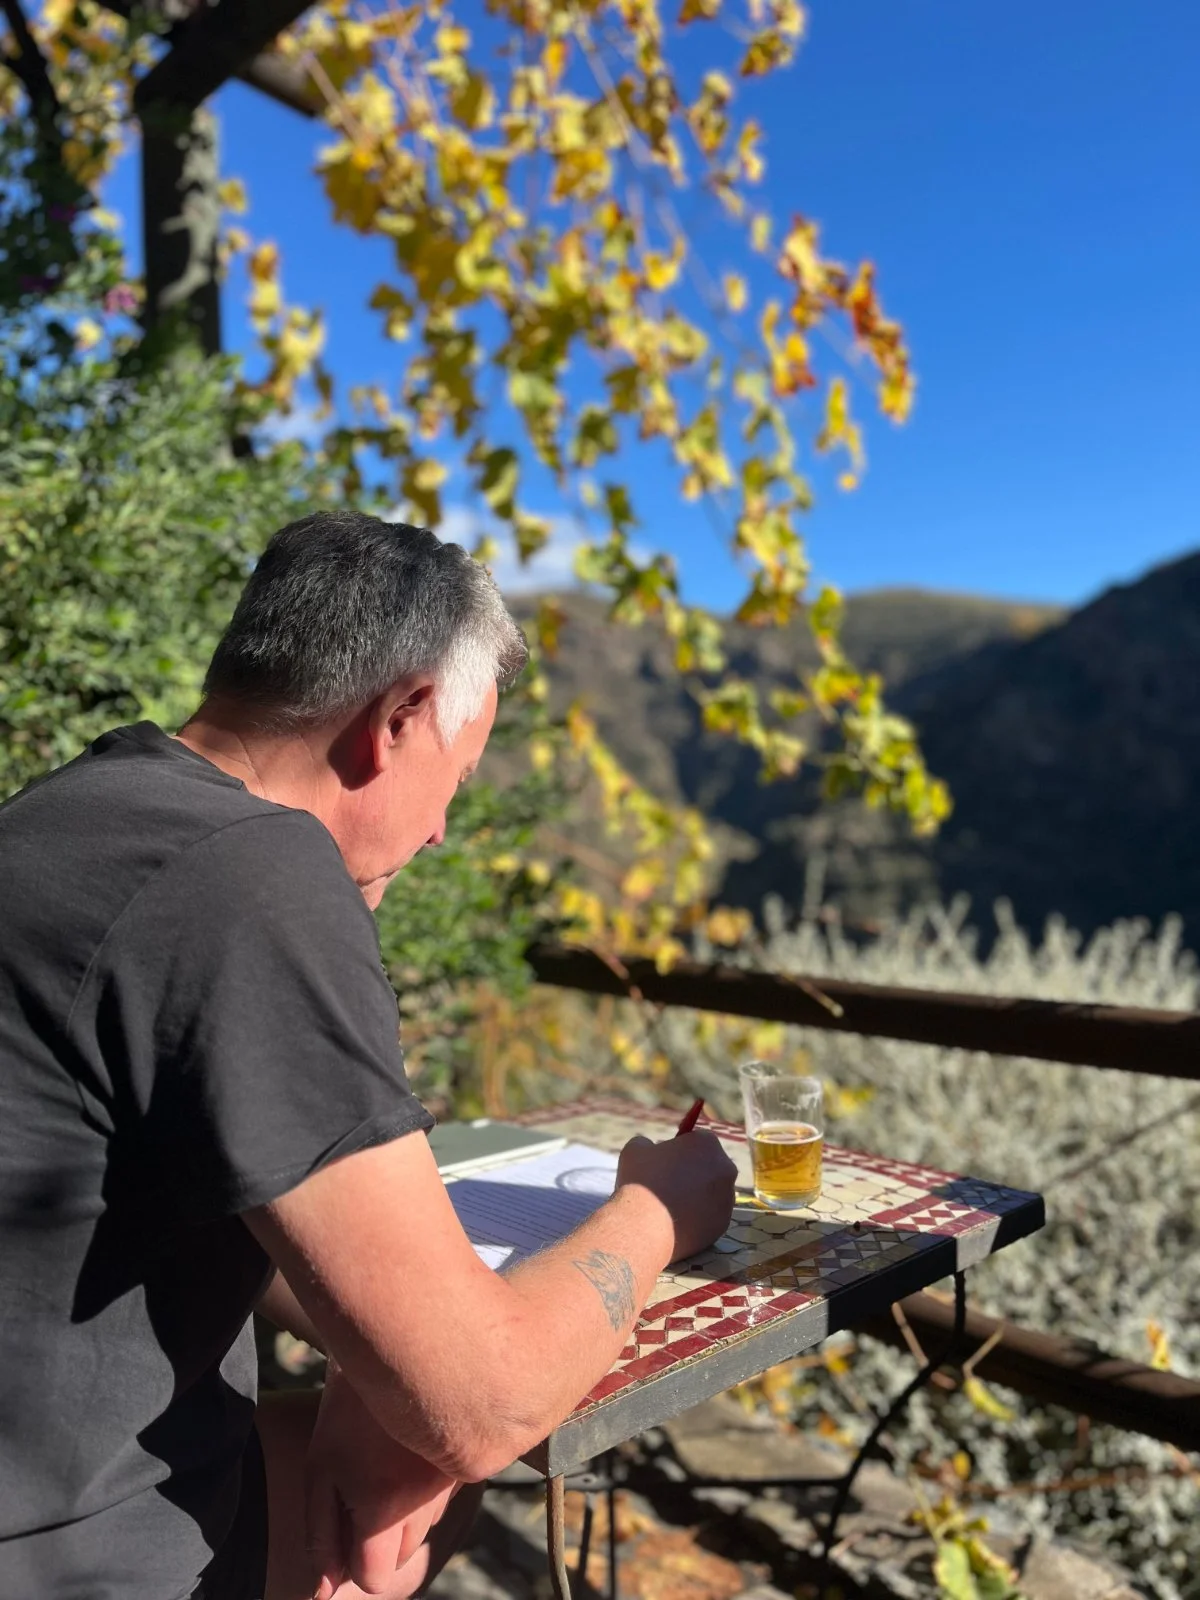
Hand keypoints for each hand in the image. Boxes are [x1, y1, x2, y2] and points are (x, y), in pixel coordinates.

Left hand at [305, 1362, 458, 1597]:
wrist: (398, 1343)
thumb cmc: (348, 1408)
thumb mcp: (321, 1470)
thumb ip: (321, 1536)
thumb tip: (324, 1593)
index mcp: (387, 1507)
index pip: (376, 1578)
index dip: (354, 1561)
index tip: (345, 1524)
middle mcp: (428, 1501)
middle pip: (402, 1557)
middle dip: (380, 1538)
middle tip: (361, 1487)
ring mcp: (453, 1482)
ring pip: (426, 1530)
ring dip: (405, 1515)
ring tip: (384, 1463)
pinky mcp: (467, 1463)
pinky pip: (443, 1500)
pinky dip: (425, 1491)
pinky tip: (406, 1454)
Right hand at [615, 1129, 736, 1262]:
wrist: (645, 1227)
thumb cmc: (641, 1182)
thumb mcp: (636, 1149)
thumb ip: (648, 1143)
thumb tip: (650, 1148)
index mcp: (708, 1143)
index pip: (698, 1140)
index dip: (681, 1149)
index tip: (667, 1160)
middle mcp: (725, 1168)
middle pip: (709, 1166)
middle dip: (692, 1172)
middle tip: (667, 1183)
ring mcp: (727, 1198)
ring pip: (710, 1193)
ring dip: (695, 1195)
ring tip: (668, 1205)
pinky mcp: (723, 1224)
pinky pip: (709, 1216)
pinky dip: (695, 1218)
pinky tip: (674, 1221)